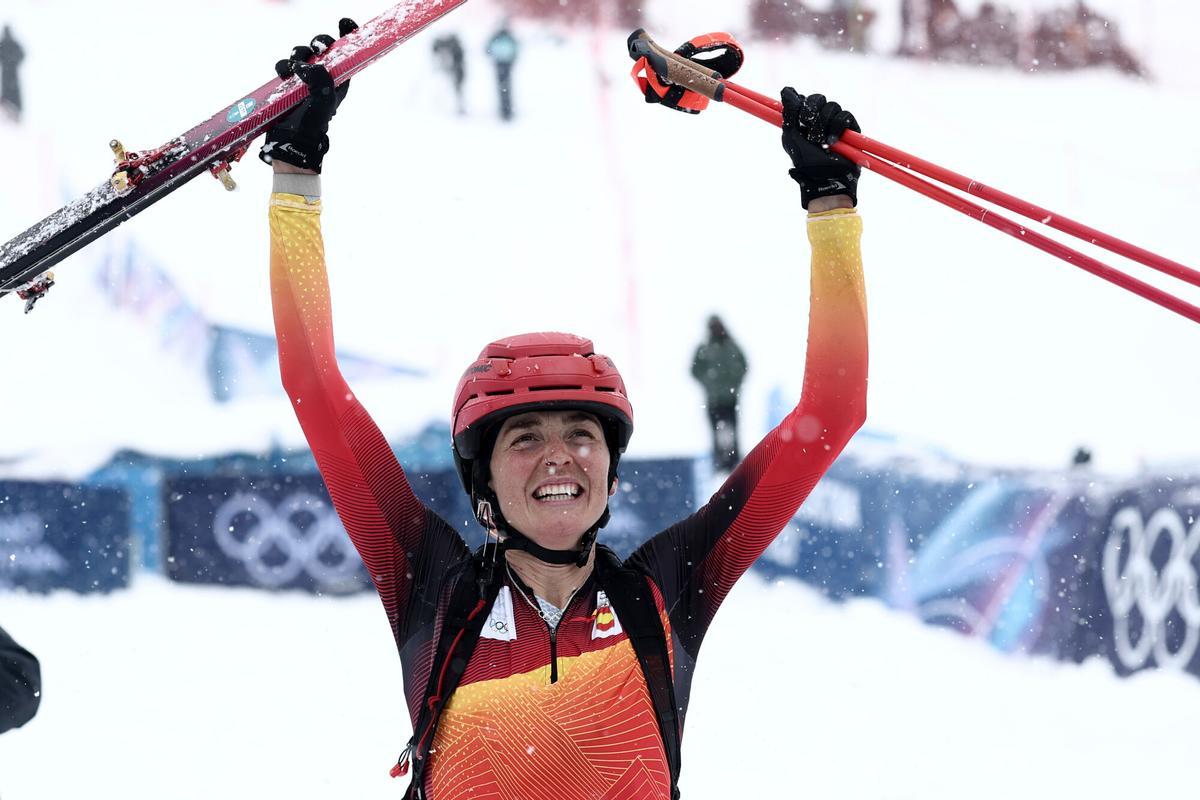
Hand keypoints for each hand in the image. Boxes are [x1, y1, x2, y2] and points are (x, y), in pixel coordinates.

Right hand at [259, 18, 357, 173]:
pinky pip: (285, 65)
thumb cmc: (313, 125)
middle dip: (319, 41)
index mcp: (339, 79)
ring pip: (302, 53)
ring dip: (298, 55)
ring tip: (295, 69)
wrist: (292, 141)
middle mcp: (323, 77)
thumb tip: (309, 65)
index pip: (347, 52)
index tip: (345, 22)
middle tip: (317, 48)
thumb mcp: (324, 102)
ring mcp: (305, 79)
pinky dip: (283, 66)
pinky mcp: (288, 82)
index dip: (348, 34)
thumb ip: (321, 80)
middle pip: (323, 46)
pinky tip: (284, 76)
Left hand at [780, 88, 860, 208]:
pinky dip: (837, 127)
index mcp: (803, 121)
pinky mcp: (851, 128)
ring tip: (821, 142)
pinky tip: (832, 142)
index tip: (798, 120)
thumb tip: (786, 90)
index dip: (800, 105)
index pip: (803, 100)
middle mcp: (819, 119)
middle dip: (811, 114)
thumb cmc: (806, 162)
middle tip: (809, 132)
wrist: (824, 179)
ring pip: (831, 106)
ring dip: (823, 124)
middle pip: (817, 99)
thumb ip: (789, 113)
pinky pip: (845, 116)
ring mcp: (835, 123)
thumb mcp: (791, 137)